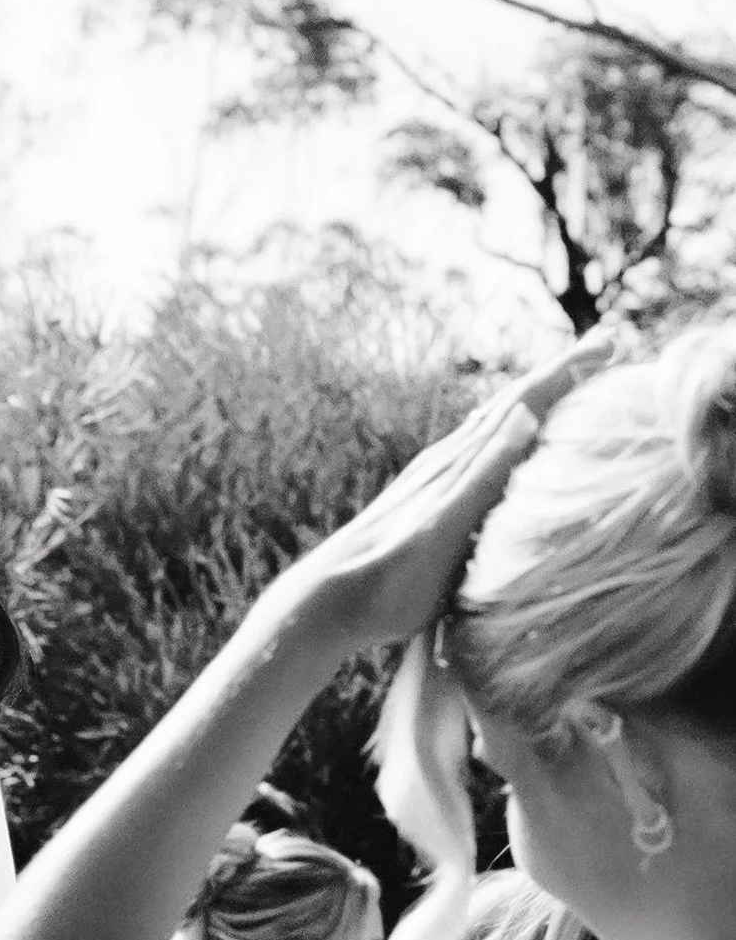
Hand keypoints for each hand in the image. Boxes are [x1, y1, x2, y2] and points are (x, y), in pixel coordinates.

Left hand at [255, 335, 610, 664]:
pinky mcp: (423, 497)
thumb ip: (485, 472)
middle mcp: (448, 459)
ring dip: (535, 396)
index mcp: (461, 462)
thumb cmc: (392, 577)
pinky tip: (505, 437)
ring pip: (494, 422)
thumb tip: (525, 412)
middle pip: (514, 401)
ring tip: (568, 379)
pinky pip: (476, 448)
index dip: (567, 370)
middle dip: (560, 373)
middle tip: (606, 343)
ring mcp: (434, 476)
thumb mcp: (445, 527)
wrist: (329, 599)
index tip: (611, 340)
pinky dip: (505, 429)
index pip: (525, 401)